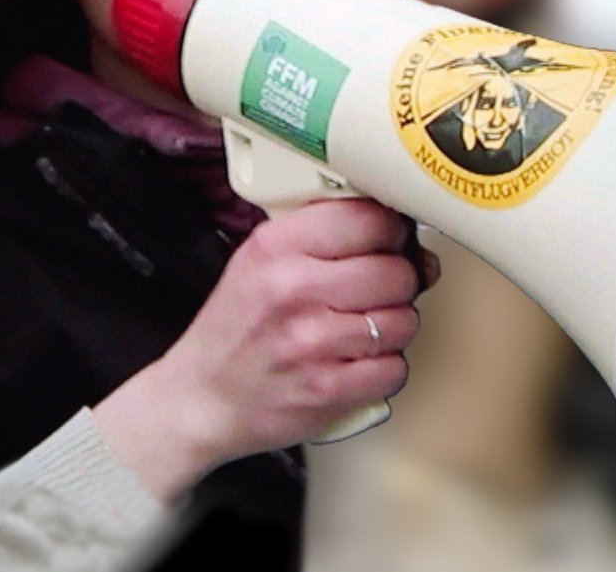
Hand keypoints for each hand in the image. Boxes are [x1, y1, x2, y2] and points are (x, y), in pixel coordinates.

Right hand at [95, 198, 426, 499]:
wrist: (204, 397)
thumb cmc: (236, 328)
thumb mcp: (259, 260)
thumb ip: (322, 237)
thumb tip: (411, 244)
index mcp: (275, 247)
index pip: (370, 219)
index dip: (391, 231)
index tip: (387, 241)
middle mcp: (293, 289)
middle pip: (397, 271)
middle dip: (397, 282)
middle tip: (374, 291)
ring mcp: (312, 342)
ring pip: (404, 321)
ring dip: (393, 327)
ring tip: (361, 328)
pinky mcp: (328, 389)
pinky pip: (395, 369)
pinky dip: (384, 368)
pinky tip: (356, 361)